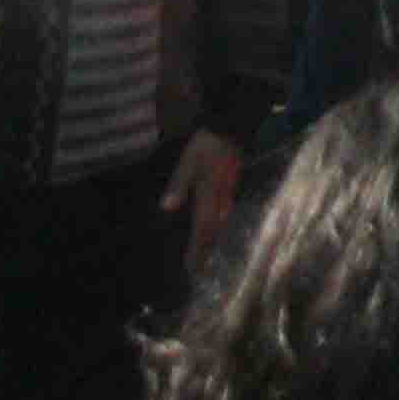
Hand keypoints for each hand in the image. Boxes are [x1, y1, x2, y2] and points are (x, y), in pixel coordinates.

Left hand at [161, 129, 238, 271]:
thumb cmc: (206, 146)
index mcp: (209, 197)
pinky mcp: (230, 188)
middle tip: (199, 271)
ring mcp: (228, 194)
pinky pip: (223, 215)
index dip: (197, 250)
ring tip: (205, 256)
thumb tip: (167, 208)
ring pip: (220, 225)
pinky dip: (217, 227)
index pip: (202, 230)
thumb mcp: (187, 163)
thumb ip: (178, 185)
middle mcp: (221, 200)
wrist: (231, 128)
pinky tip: (214, 229)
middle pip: (213, 232)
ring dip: (212, 241)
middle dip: (206, 251)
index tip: (192, 270)